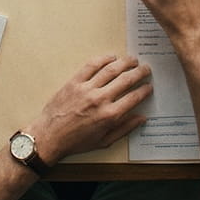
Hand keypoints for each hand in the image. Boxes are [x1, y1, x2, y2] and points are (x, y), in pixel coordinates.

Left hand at [24, 55, 151, 165]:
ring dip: (125, 62)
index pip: (134, 98)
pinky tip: (111, 57)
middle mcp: (100, 100)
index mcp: (109, 116)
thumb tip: (141, 118)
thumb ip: (125, 129)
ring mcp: (86, 89)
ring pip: (111, 70)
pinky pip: (91, 65)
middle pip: (126, 80)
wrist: (50, 136)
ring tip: (132, 60)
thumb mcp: (104, 141)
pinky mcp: (74, 82)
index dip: (144, 90)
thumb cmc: (76, 142)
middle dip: (140, 72)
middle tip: (146, 69)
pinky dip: (103, 59)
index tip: (149, 86)